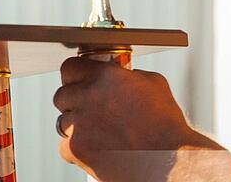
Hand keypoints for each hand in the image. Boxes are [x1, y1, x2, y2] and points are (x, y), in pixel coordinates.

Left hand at [53, 57, 218, 180]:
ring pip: (63, 121)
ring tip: (98, 134)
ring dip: (75, 127)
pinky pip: (65, 146)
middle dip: (73, 104)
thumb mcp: (153, 84)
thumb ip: (128, 75)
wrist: (169, 161)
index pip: (69, 68)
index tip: (78, 84)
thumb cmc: (166, 126)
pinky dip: (78, 150)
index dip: (74, 78)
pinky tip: (98, 150)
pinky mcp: (76, 148)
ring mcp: (79, 123)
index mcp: (104, 75)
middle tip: (90, 113)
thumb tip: (118, 75)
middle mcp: (87, 95)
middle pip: (61, 96)